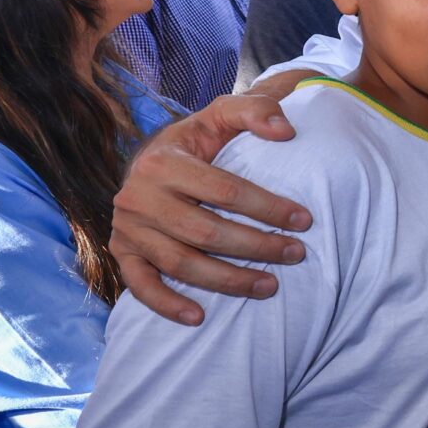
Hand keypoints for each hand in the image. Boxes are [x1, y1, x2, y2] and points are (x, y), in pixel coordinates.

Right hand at [113, 91, 309, 324]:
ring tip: (270, 285)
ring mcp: (128, 228)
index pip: (225, 191)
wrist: (153, 161)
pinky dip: (167, 304)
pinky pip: (141, 286)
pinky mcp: (122, 252)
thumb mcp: (221, 115)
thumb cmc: (197, 142)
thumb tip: (286, 131)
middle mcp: (138, 196)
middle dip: (257, 247)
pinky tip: (199, 317)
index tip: (304, 221)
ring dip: (228, 280)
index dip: (268, 208)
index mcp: (163, 162)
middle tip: (296, 254)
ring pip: (181, 263)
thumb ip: (255, 111)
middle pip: (206, 232)